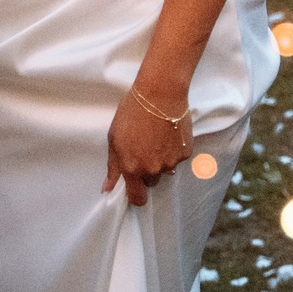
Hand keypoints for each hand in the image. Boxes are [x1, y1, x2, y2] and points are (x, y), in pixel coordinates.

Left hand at [104, 85, 190, 206]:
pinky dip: (173, 150)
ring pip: (165, 170)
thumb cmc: (133, 112)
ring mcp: (170, 162)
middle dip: (147, 171)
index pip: (137, 198)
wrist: (160, 93)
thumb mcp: (115, 138)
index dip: (136, 196)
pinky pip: (177, 158)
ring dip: (161, 159)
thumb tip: (107, 188)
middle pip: (151, 182)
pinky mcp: (185, 153)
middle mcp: (152, 169)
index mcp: (132, 168)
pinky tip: (168, 133)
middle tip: (144, 149)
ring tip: (156, 137)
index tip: (135, 188)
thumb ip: (113, 167)